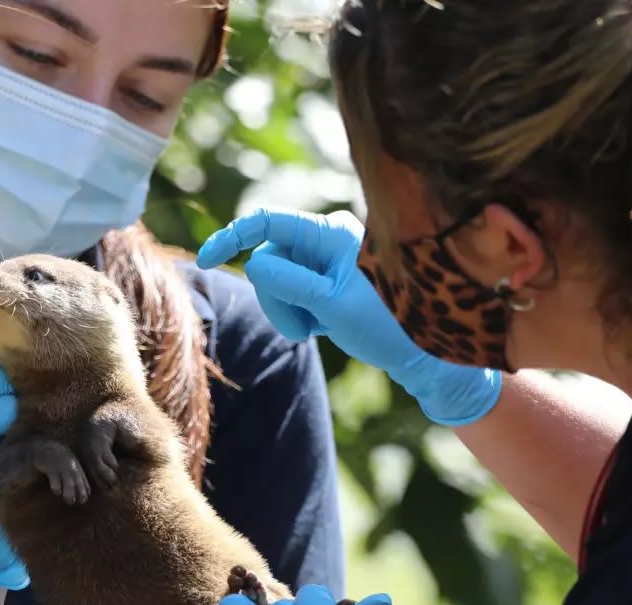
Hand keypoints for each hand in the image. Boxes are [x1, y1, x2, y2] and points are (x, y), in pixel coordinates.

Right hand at [197, 208, 500, 425]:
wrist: (426, 353)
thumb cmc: (389, 324)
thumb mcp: (332, 305)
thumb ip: (290, 282)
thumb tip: (254, 263)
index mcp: (330, 233)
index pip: (268, 223)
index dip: (233, 237)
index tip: (205, 260)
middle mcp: (326, 240)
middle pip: (269, 260)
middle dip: (274, 297)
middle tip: (300, 330)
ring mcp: (326, 262)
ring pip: (277, 281)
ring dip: (286, 310)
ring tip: (314, 331)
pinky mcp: (327, 283)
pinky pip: (292, 293)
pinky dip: (298, 314)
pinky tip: (323, 327)